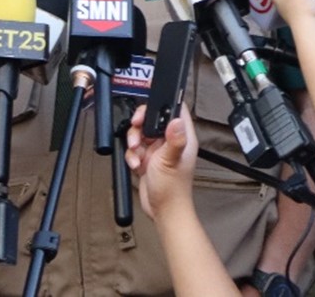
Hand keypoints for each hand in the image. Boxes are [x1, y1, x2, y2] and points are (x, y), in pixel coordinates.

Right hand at [124, 103, 197, 220]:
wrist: (162, 210)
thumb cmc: (173, 190)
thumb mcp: (170, 161)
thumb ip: (174, 140)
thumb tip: (177, 121)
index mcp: (183, 138)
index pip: (176, 110)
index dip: (162, 104)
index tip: (149, 107)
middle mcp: (171, 141)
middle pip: (152, 119)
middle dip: (140, 124)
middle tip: (136, 127)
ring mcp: (158, 149)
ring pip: (140, 132)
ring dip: (134, 141)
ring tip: (136, 152)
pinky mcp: (147, 157)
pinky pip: (134, 147)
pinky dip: (132, 155)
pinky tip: (137, 164)